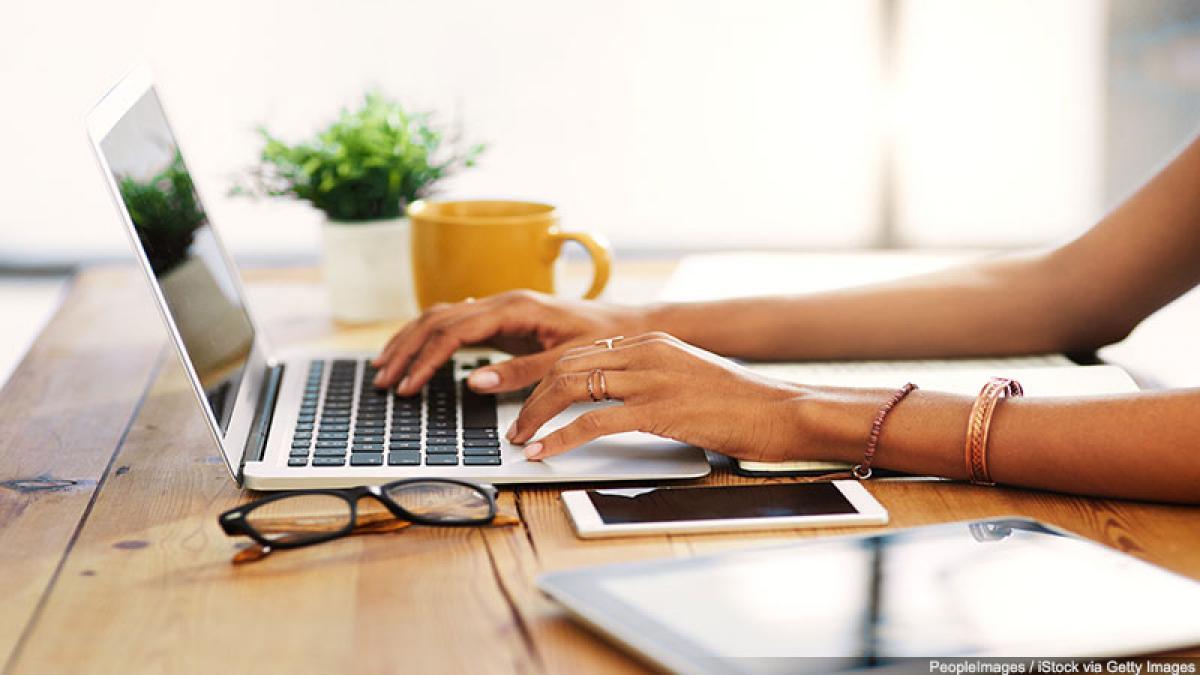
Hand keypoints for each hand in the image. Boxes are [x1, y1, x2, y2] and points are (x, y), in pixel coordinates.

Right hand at [372, 290, 648, 395]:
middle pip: (437, 319)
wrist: (630, 326)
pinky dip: (431, 338)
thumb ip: (522, 373)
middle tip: (383, 380)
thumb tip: (474, 382)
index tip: (407, 386)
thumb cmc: (605, 340)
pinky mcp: (505, 320)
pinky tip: (416, 353)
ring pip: (442, 317)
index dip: (425, 359)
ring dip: (412, 341)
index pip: (454, 331)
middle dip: (406, 349)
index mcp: (516, 308)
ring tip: (387, 368)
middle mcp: (503, 301)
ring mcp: (502, 308)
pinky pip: (457, 323)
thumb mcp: (567, 362)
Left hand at [508, 332, 813, 461]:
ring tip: (521, 439)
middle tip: (515, 425)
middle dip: (531, 396)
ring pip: (571, 387)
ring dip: (536, 415)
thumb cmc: (739, 402)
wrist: (780, 411)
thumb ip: (649, 377)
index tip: (528, 400)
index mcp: (651, 339)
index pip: (580, 351)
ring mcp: (651, 378)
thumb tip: (612, 398)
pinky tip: (545, 451)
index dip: (545, 376)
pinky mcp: (658, 409)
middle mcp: (645, 351)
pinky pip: (593, 421)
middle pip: (566, 364)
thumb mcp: (686, 375)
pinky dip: (561, 437)